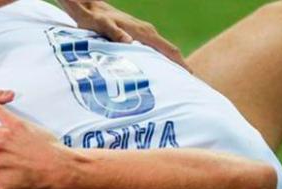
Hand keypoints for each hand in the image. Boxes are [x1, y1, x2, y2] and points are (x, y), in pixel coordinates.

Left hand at [59, 1, 190, 71]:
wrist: (89, 6)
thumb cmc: (92, 18)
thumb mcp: (100, 26)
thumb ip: (114, 33)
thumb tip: (129, 43)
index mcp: (142, 33)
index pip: (169, 50)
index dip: (181, 65)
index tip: (192, 79)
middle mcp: (147, 31)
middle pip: (171, 51)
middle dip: (182, 67)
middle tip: (192, 87)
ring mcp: (143, 32)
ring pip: (164, 50)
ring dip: (174, 65)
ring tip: (181, 84)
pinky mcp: (138, 34)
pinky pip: (156, 49)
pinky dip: (163, 60)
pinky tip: (162, 71)